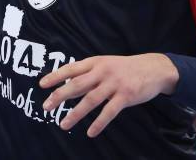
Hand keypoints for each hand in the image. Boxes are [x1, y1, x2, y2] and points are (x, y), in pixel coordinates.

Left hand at [39, 53, 178, 136]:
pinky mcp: (126, 95)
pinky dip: (99, 123)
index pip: (72, 68)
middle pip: (77, 84)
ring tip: (63, 124)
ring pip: (91, 100)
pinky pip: (109, 111)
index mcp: (96, 62)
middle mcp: (103, 71)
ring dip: (76, 113)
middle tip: (46, 107)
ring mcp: (114, 83)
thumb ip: (88, 75)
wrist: (153, 68)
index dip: (56, 76)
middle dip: (60, 96)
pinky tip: (90, 132)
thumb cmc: (124, 68)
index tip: (42, 85)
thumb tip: (67, 86)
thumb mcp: (105, 65)